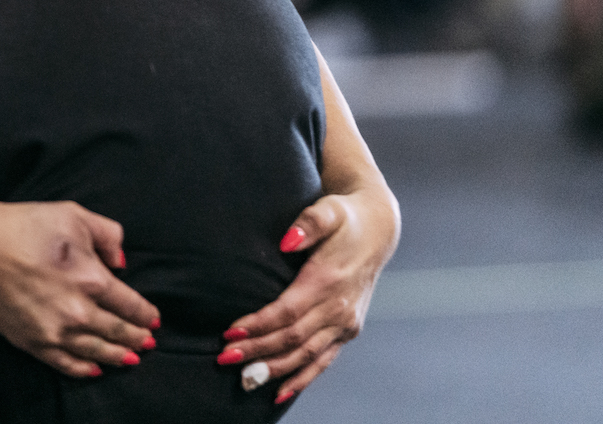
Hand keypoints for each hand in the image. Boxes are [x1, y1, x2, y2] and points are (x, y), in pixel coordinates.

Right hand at [0, 198, 161, 378]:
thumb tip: (120, 260)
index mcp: (92, 278)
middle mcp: (77, 311)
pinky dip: (82, 368)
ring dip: (116, 356)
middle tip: (148, 343)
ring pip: (95, 351)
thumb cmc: (20, 225)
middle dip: (137, 338)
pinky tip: (93, 369)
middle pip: (117, 331)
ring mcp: (53, 330)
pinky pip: (63, 363)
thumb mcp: (72, 214)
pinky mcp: (29, 340)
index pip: (130, 304)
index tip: (153, 320)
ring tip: (130, 359)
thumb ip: (107, 233)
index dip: (146, 314)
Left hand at [217, 187, 400, 403]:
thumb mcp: (328, 209)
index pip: (287, 311)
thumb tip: (287, 240)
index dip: (258, 325)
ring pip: (307, 356)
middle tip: (224, 359)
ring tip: (244, 381)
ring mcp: (346, 323)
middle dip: (257, 351)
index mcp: (328, 280)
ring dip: (275, 370)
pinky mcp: (348, 331)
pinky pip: (323, 361)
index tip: (229, 331)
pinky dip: (302, 378)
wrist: (378, 230)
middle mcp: (339, 307)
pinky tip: (279, 393)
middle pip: (293, 338)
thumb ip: (309, 222)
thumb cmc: (345, 218)